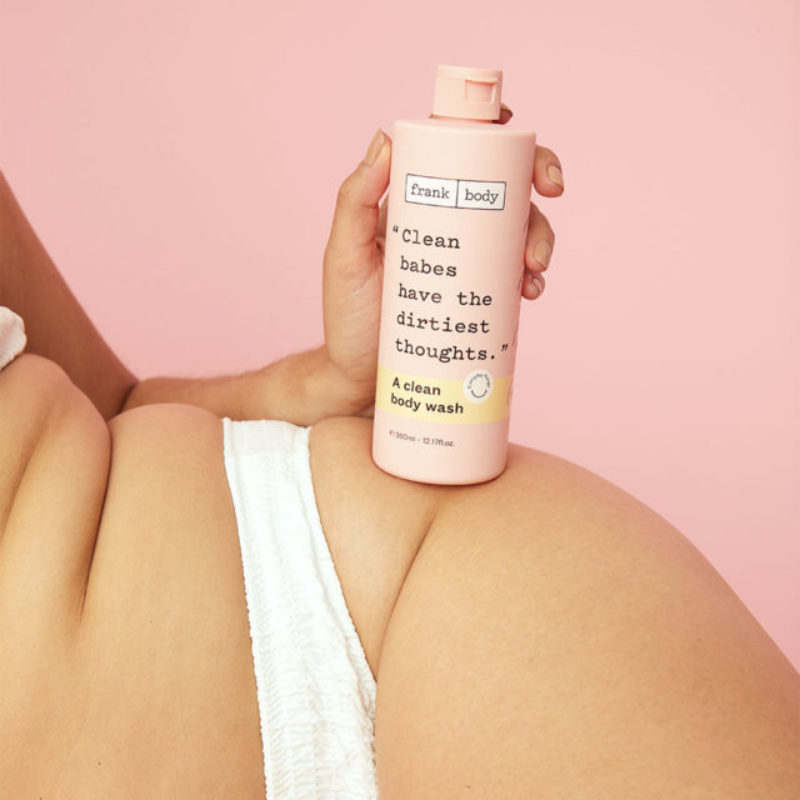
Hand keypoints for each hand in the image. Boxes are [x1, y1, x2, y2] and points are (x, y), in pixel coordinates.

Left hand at [321, 103, 564, 415]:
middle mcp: (449, 224)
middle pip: (504, 184)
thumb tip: (385, 138)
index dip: (495, 134)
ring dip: (541, 234)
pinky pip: (518, 276)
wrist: (364, 377)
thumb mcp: (344, 254)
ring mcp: (470, 261)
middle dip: (538, 178)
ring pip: (520, 229)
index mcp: (418, 202)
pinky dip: (533, 276)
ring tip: (534, 263)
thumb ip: (354, 200)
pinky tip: (531, 289)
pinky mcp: (483, 296)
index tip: (515, 131)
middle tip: (550, 192)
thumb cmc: (348, 314)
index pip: (460, 152)